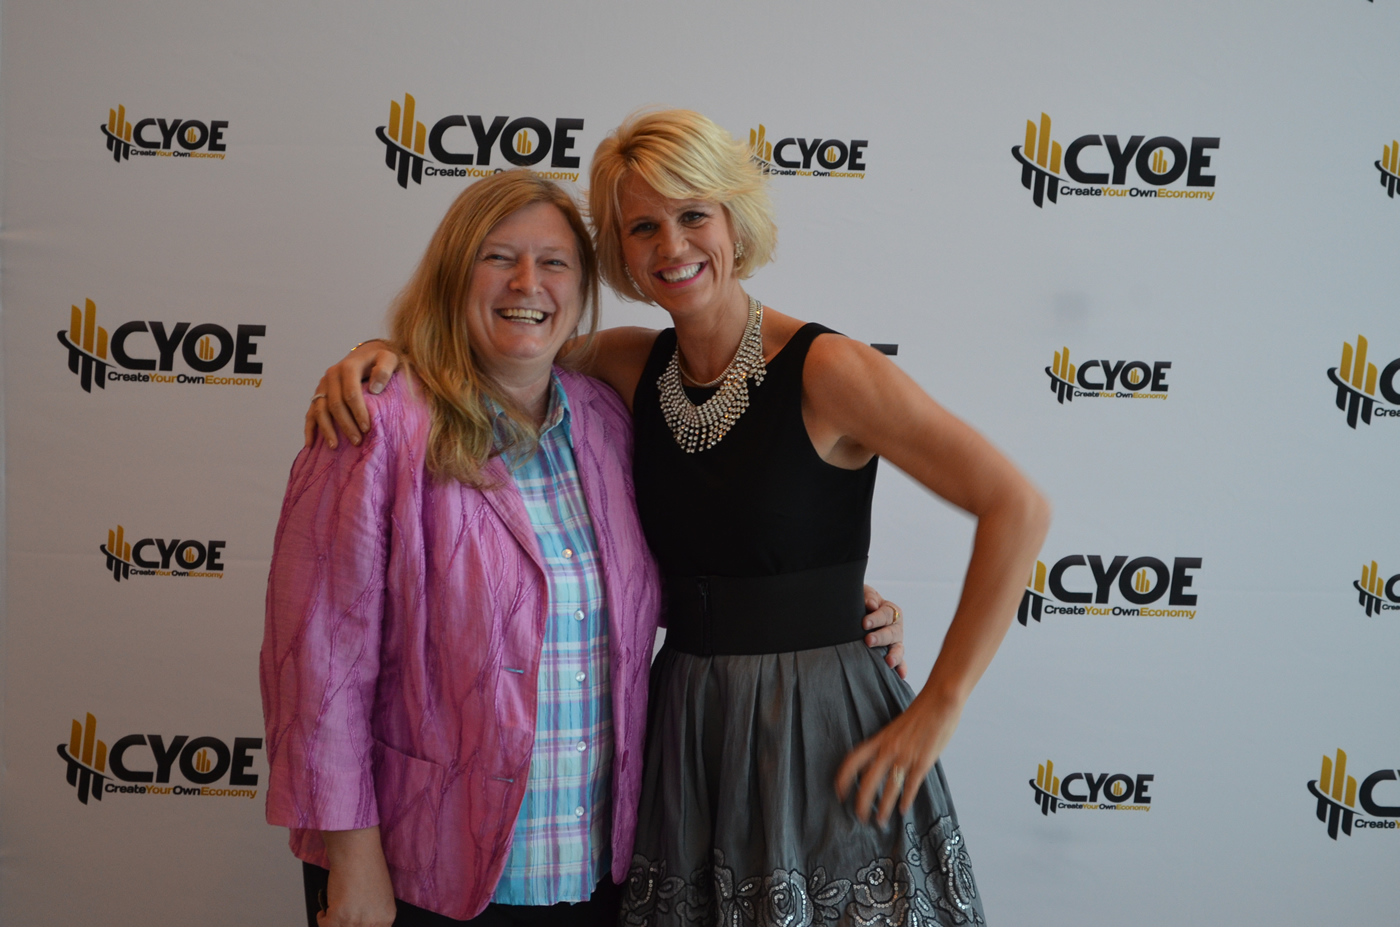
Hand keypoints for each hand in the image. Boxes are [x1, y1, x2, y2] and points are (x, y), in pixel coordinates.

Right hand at [304, 341, 400, 448]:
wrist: (367, 354)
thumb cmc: (380, 360)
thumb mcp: (389, 359)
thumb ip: (384, 370)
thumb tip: (374, 389)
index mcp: (348, 367)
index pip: (351, 393)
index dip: (358, 412)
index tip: (367, 428)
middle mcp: (331, 375)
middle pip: (335, 404)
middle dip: (345, 425)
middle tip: (357, 442)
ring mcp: (323, 385)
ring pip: (320, 410)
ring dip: (326, 429)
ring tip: (335, 447)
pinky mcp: (319, 394)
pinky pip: (311, 412)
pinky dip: (309, 428)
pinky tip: (311, 444)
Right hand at [319, 828, 397, 926]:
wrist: (357, 853)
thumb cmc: (368, 867)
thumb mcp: (381, 896)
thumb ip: (374, 913)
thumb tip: (362, 921)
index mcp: (387, 917)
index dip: (359, 926)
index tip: (351, 923)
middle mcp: (373, 922)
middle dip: (345, 924)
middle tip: (341, 917)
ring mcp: (356, 921)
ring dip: (333, 922)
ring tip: (334, 910)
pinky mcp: (339, 916)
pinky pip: (325, 925)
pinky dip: (323, 917)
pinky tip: (327, 908)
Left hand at [834, 688, 963, 825]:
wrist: (940, 700)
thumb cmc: (920, 712)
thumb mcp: (895, 728)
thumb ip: (887, 744)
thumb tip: (881, 762)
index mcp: (880, 739)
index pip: (853, 760)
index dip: (843, 778)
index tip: (838, 792)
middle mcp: (888, 749)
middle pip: (868, 781)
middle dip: (861, 802)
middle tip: (859, 817)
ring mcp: (905, 756)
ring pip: (888, 788)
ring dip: (883, 808)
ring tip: (879, 821)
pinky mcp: (923, 761)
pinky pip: (911, 786)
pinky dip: (906, 801)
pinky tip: (903, 810)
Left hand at [861, 585, 906, 678]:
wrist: (857, 614)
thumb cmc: (861, 602)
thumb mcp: (864, 594)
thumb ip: (868, 596)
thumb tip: (871, 604)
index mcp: (891, 611)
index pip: (885, 614)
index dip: (875, 619)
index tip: (864, 624)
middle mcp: (896, 627)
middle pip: (892, 633)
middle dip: (881, 637)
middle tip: (868, 641)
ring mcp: (895, 642)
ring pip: (898, 649)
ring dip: (894, 656)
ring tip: (889, 662)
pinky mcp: (892, 655)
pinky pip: (900, 663)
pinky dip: (901, 668)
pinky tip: (900, 675)